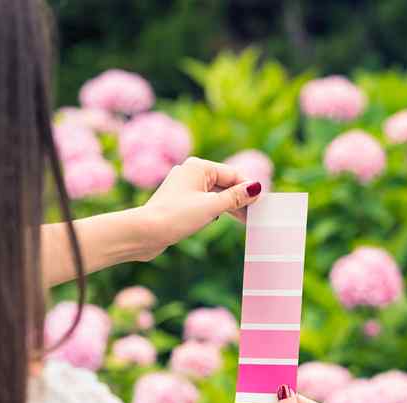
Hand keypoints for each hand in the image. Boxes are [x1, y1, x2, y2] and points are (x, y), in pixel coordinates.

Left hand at [141, 156, 261, 256]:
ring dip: (229, 206)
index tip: (262, 204)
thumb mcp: (212, 207)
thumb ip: (235, 197)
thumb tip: (256, 187)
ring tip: (245, 220)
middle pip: (224, 183)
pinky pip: (204, 201)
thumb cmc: (176, 216)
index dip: (248, 189)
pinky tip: (221, 219)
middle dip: (240, 199)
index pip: (233, 174)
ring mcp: (184, 186)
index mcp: (199, 166)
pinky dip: (215, 209)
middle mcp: (191, 172)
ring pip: (214, 194)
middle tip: (255, 216)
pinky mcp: (179, 201)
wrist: (144, 232)